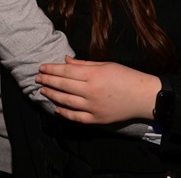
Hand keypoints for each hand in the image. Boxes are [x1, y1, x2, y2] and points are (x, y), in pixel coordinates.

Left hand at [36, 57, 159, 123]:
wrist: (143, 96)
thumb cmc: (125, 76)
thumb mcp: (105, 65)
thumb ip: (84, 64)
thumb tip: (65, 61)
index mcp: (93, 75)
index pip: (66, 72)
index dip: (51, 69)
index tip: (41, 68)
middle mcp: (91, 91)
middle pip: (63, 86)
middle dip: (48, 81)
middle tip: (37, 78)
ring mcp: (93, 107)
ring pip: (66, 102)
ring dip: (52, 95)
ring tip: (43, 90)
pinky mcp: (97, 119)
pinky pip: (76, 117)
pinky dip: (64, 113)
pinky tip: (56, 108)